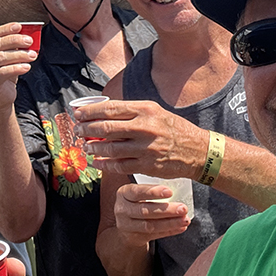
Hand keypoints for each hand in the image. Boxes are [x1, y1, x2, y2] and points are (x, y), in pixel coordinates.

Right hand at [0, 24, 37, 111]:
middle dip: (15, 41)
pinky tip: (27, 67)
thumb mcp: (9, 57)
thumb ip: (13, 46)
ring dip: (19, 55)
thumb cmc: (4, 74)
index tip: (19, 26)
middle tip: (29, 41)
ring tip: (32, 55)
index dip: (6, 29)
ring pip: (0, 58)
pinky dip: (16, 68)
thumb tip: (27, 35)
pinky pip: (3, 72)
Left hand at [74, 99, 206, 179]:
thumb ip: (130, 111)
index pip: (109, 109)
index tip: (77, 114)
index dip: (89, 112)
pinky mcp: (146, 166)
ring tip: (86, 147)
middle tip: (78, 131)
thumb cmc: (172, 128)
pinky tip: (97, 162)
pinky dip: (104, 164)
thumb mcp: (154, 111)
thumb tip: (101, 111)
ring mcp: (145, 148)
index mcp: (144, 110)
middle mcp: (144, 128)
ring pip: (109, 149)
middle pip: (105, 128)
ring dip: (93, 148)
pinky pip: (118, 165)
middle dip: (86, 130)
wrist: (198, 150)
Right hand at [113, 182, 190, 247]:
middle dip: (166, 210)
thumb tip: (179, 188)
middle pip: (145, 210)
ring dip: (170, 222)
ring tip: (185, 219)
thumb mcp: (138, 194)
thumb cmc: (136, 203)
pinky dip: (169, 231)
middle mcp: (122, 209)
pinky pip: (154, 235)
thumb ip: (152, 191)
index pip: (137, 192)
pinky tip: (180, 227)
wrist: (125, 226)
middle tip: (183, 208)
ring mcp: (126, 225)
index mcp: (123, 193)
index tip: (170, 192)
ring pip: (150, 225)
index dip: (153, 192)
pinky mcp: (134, 237)